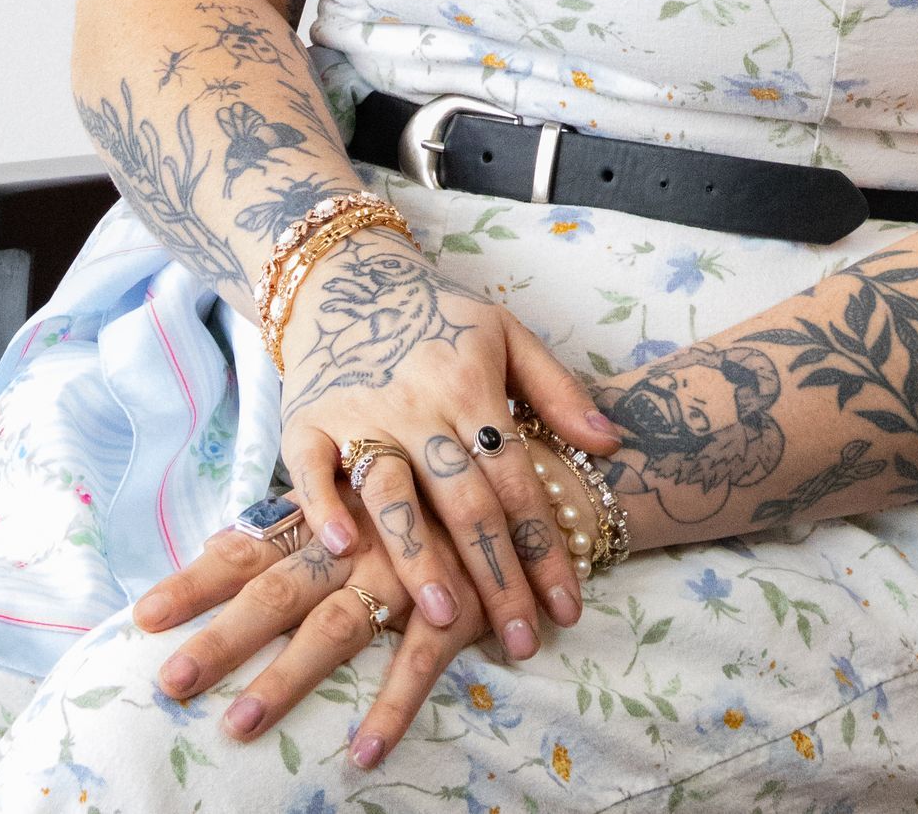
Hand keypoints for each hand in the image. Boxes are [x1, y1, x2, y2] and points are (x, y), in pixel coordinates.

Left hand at [134, 478, 496, 773]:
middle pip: (277, 589)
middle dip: (222, 636)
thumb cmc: (440, 487)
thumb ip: (305, 514)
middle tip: (168, 681)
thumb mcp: (369, 486)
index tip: (142, 615)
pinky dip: (393, 709)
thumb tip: (226, 540)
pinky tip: (362, 754)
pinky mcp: (458, 605)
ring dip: (287, 680)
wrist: (535, 476)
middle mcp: (360, 538)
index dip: (198, 579)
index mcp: (333, 511)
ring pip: (337, 627)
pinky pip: (420, 664)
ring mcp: (408, 571)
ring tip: (238, 725)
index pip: (251, 543)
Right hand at [274, 227, 618, 659]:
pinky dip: (326, 510)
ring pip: (393, 493)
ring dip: (420, 557)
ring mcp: (359, 413)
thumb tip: (612, 445)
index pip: (517, 478)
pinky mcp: (305, 422)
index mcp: (471, 383)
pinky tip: (346, 553)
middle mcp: (418, 403)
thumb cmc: (437, 317)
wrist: (347, 276)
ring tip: (447, 620)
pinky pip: (313, 472)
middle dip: (497, 576)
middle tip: (521, 641)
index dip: (545, 545)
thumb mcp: (507, 333)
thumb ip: (558, 389)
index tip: (568, 607)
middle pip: (465, 500)